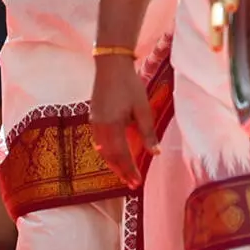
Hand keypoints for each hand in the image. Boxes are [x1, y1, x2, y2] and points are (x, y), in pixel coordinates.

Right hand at [89, 53, 156, 185]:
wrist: (110, 66)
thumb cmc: (129, 84)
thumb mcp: (143, 108)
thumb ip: (148, 132)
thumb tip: (155, 153)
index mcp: (113, 125)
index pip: (121, 154)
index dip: (129, 170)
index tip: (137, 182)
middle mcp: (100, 126)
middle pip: (109, 156)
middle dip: (120, 171)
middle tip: (131, 184)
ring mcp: (94, 122)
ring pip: (101, 150)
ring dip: (112, 164)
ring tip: (123, 174)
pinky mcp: (93, 117)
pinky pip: (98, 141)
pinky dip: (106, 152)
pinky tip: (113, 155)